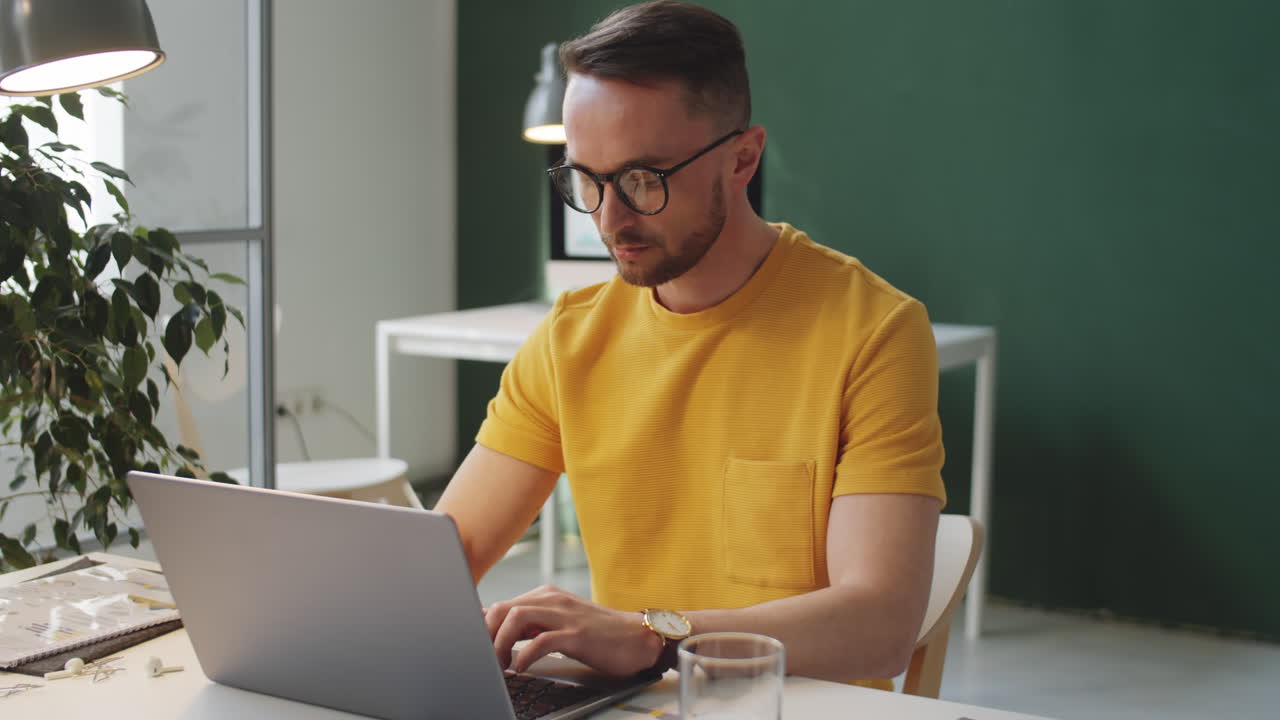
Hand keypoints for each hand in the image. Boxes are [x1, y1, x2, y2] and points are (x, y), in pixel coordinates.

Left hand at [484, 585, 663, 675]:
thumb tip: (495, 626)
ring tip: (498, 665)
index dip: (482, 625)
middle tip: (482, 658)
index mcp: (548, 597)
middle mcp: (553, 601)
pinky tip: (520, 667)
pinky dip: (524, 655)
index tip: (472, 644)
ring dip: (499, 643)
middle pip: (503, 607)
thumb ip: (532, 623)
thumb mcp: (561, 623)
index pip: (503, 604)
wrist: (639, 638)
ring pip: (517, 618)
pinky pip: (541, 640)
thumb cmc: (600, 634)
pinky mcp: (577, 634)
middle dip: (485, 633)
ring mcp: (565, 616)